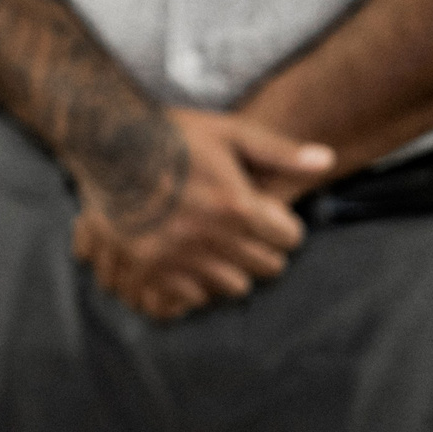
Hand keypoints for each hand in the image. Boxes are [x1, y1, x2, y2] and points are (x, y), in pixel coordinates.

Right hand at [70, 109, 332, 320]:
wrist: (104, 140)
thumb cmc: (171, 134)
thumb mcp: (229, 132)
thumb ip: (279, 151)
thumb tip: (327, 160)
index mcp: (235, 205)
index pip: (290, 238)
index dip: (282, 224)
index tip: (266, 214)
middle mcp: (209, 236)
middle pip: (266, 268)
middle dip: (260, 248)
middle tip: (240, 231)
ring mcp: (176, 256)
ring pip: (231, 287)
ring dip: (228, 270)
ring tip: (212, 247)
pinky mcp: (144, 268)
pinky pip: (186, 299)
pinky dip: (189, 287)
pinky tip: (183, 264)